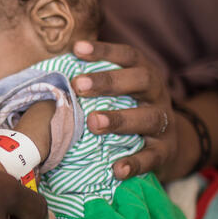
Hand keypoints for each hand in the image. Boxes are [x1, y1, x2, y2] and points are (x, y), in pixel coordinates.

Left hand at [71, 41, 177, 179]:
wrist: (168, 145)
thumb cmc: (129, 110)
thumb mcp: (119, 93)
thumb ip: (93, 83)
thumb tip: (49, 72)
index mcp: (144, 74)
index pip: (127, 56)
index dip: (104, 50)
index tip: (77, 49)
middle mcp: (157, 95)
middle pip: (141, 80)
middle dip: (109, 82)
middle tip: (78, 85)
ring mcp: (164, 123)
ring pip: (148, 118)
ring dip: (120, 120)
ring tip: (93, 123)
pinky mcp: (165, 152)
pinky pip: (152, 157)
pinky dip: (135, 163)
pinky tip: (116, 169)